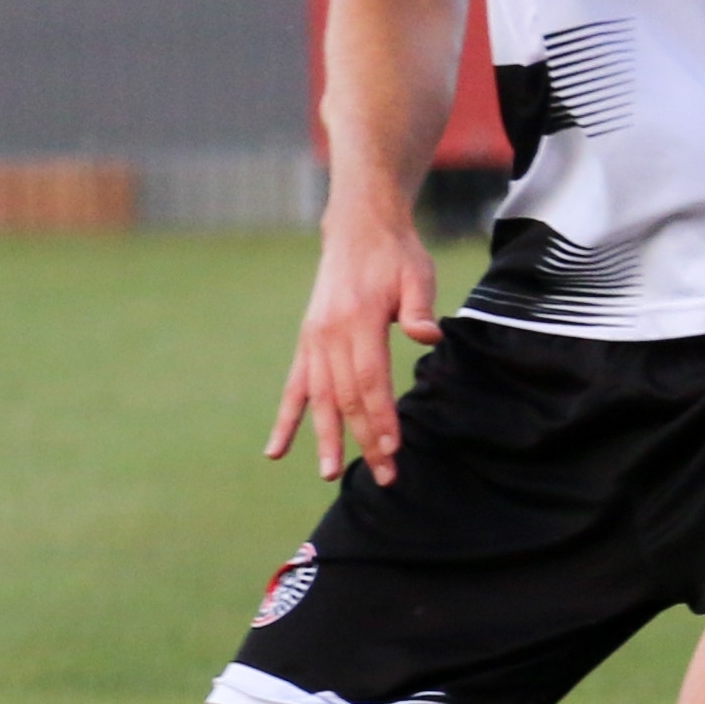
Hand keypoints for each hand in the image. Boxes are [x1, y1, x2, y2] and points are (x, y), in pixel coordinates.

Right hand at [267, 216, 441, 482]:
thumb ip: (419, 308)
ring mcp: (313, 340)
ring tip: (331, 474)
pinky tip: (276, 451)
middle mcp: (328, 334)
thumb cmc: (396, 254)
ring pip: (318, 399)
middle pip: (346, 397)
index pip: (370, 379)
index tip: (393, 447)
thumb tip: (428, 338)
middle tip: (384, 475)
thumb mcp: (417, 273)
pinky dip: (286, 419)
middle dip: (365, 439)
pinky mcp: (307, 343)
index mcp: (357, 319)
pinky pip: (294, 387)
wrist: (358, 229)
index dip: (381, 415)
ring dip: (325, 438)